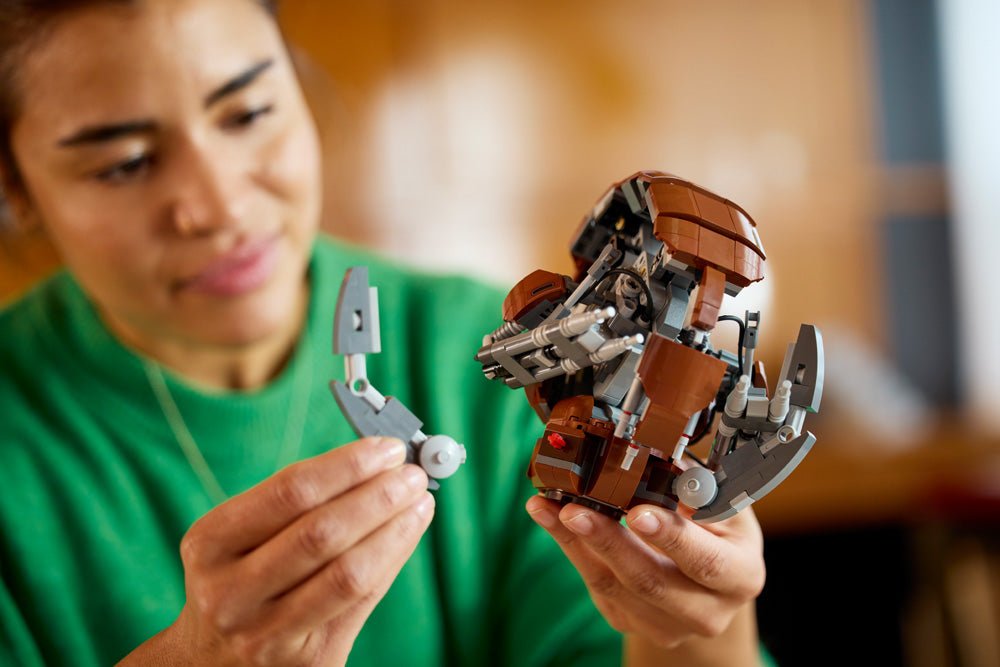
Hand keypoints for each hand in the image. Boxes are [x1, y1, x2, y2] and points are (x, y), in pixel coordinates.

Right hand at [124, 437, 433, 666]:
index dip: (347, 466)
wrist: (215, 663)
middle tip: (412, 473)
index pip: (290, 493)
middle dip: (377, 496)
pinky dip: (391, 560)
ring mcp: (265, 633)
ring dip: (394, 529)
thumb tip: (380, 462)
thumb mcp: (241, 539)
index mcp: (210, 544)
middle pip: (320, 533)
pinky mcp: (306, 661)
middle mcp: (230, 593)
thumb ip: (301, 503)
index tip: (387, 448)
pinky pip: (361, 602)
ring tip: (419, 502)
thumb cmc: (241, 580)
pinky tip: (408, 534)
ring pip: (347, 573)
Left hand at [525, 496, 764, 649]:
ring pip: (614, 586)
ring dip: (576, 543)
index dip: (670, 537)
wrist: (711, 581)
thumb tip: (655, 454)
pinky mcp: (630, 622)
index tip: (636, 512)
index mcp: (740, 577)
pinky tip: (550, 518)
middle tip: (575, 510)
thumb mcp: (722, 505)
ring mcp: (666, 625)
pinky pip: (595, 586)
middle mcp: (707, 611)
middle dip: (608, 542)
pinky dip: (570, 548)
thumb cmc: (718, 531)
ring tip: (550, 507)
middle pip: (650, 581)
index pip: (705, 561)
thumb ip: (694, 487)